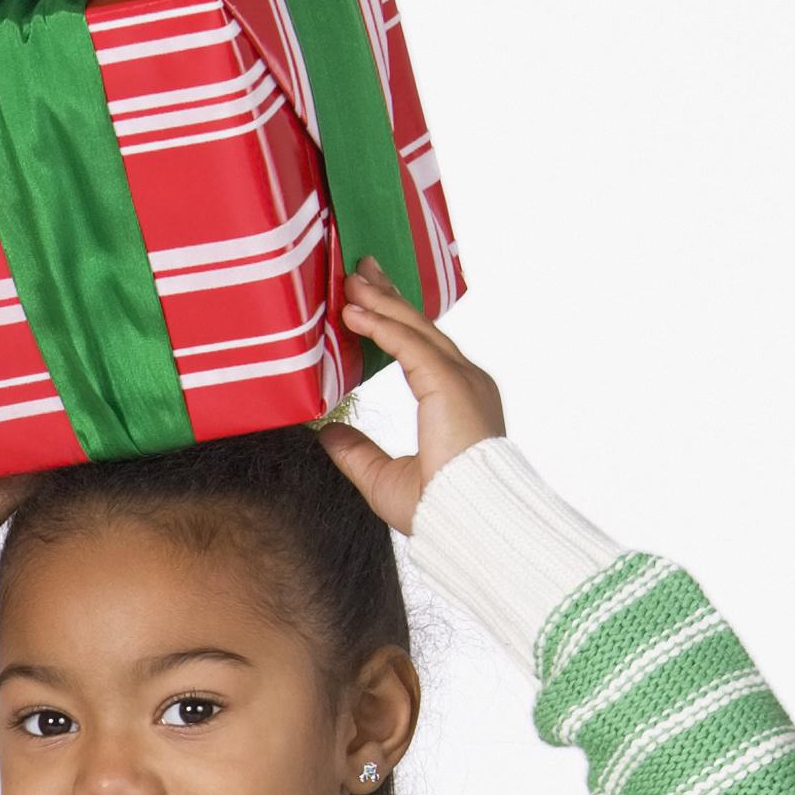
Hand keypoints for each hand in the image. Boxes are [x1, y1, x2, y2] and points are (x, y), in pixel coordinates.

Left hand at [314, 263, 505, 533]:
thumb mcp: (382, 477)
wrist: (467, 524)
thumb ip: (357, 451)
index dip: (392, 321)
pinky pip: (410, 345)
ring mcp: (462, 380)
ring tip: (350, 278)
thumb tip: (327, 433)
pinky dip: (381, 326)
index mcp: (456, 400)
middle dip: (388, 297)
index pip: (421, 348)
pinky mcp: (450, 384)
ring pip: (415, 328)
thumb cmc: (436, 510)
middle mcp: (465, 382)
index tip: (365, 300)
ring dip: (380, 301)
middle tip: (360, 270)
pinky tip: (355, 311)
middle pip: (420, 327)